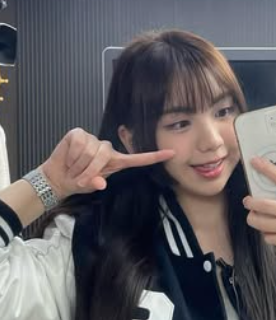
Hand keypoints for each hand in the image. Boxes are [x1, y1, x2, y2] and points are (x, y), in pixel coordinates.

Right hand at [40, 128, 174, 198]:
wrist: (59, 177)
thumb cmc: (78, 181)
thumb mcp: (89, 186)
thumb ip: (96, 183)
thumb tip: (100, 183)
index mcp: (115, 161)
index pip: (138, 158)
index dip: (154, 157)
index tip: (172, 153)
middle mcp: (107, 148)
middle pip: (104, 156)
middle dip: (89, 170)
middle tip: (79, 179)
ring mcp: (93, 139)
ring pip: (89, 151)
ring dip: (78, 164)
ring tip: (74, 168)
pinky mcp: (79, 133)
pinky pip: (78, 143)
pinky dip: (71, 155)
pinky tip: (69, 157)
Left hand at [243, 157, 275, 256]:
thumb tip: (275, 181)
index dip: (265, 169)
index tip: (254, 162)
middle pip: (264, 206)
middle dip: (250, 203)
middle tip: (248, 201)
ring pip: (263, 224)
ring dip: (255, 219)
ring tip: (257, 216)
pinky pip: (271, 238)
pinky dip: (266, 233)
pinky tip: (268, 228)